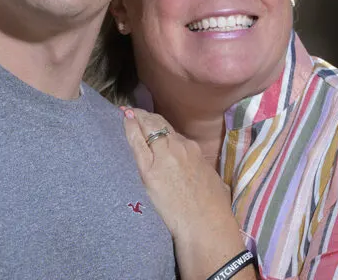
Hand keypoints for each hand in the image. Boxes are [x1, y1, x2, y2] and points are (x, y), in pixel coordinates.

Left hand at [120, 108, 237, 240]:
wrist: (206, 224)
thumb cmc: (213, 208)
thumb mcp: (212, 179)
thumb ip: (200, 168)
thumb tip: (197, 168)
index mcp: (194, 150)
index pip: (171, 132)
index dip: (158, 125)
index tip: (150, 121)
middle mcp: (179, 147)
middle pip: (159, 124)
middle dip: (145, 117)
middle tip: (133, 112)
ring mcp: (164, 156)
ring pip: (148, 128)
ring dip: (136, 118)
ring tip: (126, 113)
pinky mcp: (150, 170)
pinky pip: (137, 143)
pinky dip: (130, 129)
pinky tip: (124, 122)